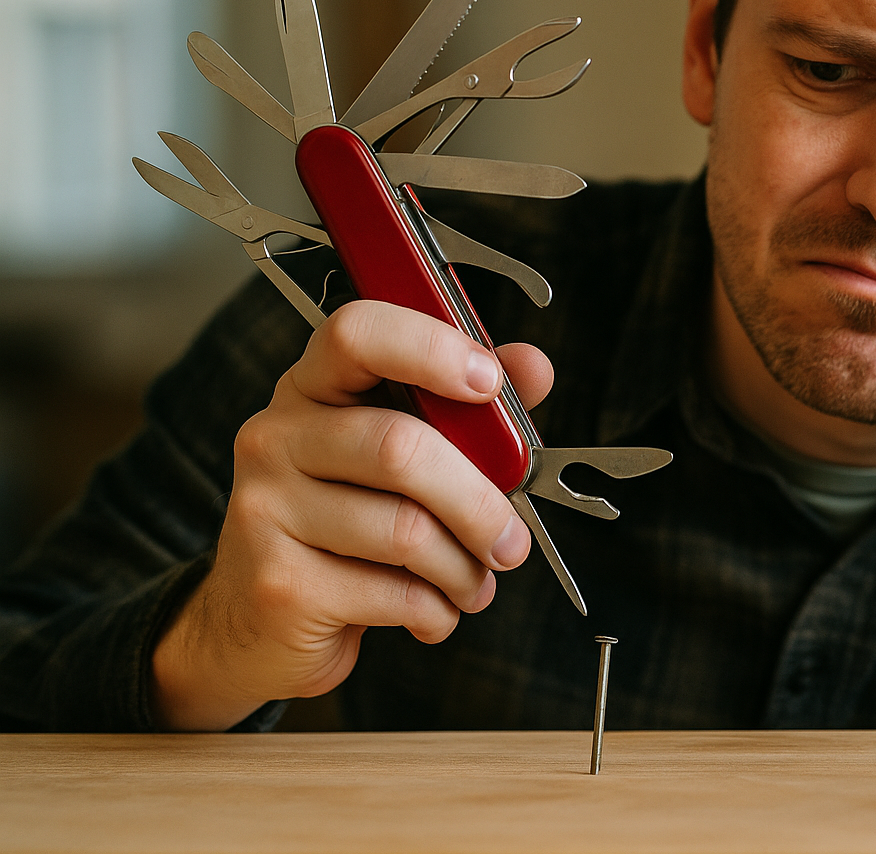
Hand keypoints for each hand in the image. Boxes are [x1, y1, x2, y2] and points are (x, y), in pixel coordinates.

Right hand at [151, 301, 553, 730]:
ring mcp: (266, 510)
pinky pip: (394, 593)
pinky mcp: (280, 583)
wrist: (257, 627)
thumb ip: (471, 410)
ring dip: (463, 569)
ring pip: (407, 530)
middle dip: (479, 503)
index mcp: (313, 389)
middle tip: (512, 541)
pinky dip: (436, 610)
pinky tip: (431, 610)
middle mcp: (277, 437)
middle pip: (400, 448)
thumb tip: (532, 366)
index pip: (356, 334)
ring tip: (472, 584)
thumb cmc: (345, 529)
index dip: (430, 349)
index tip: (489, 382)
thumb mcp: (407, 456)